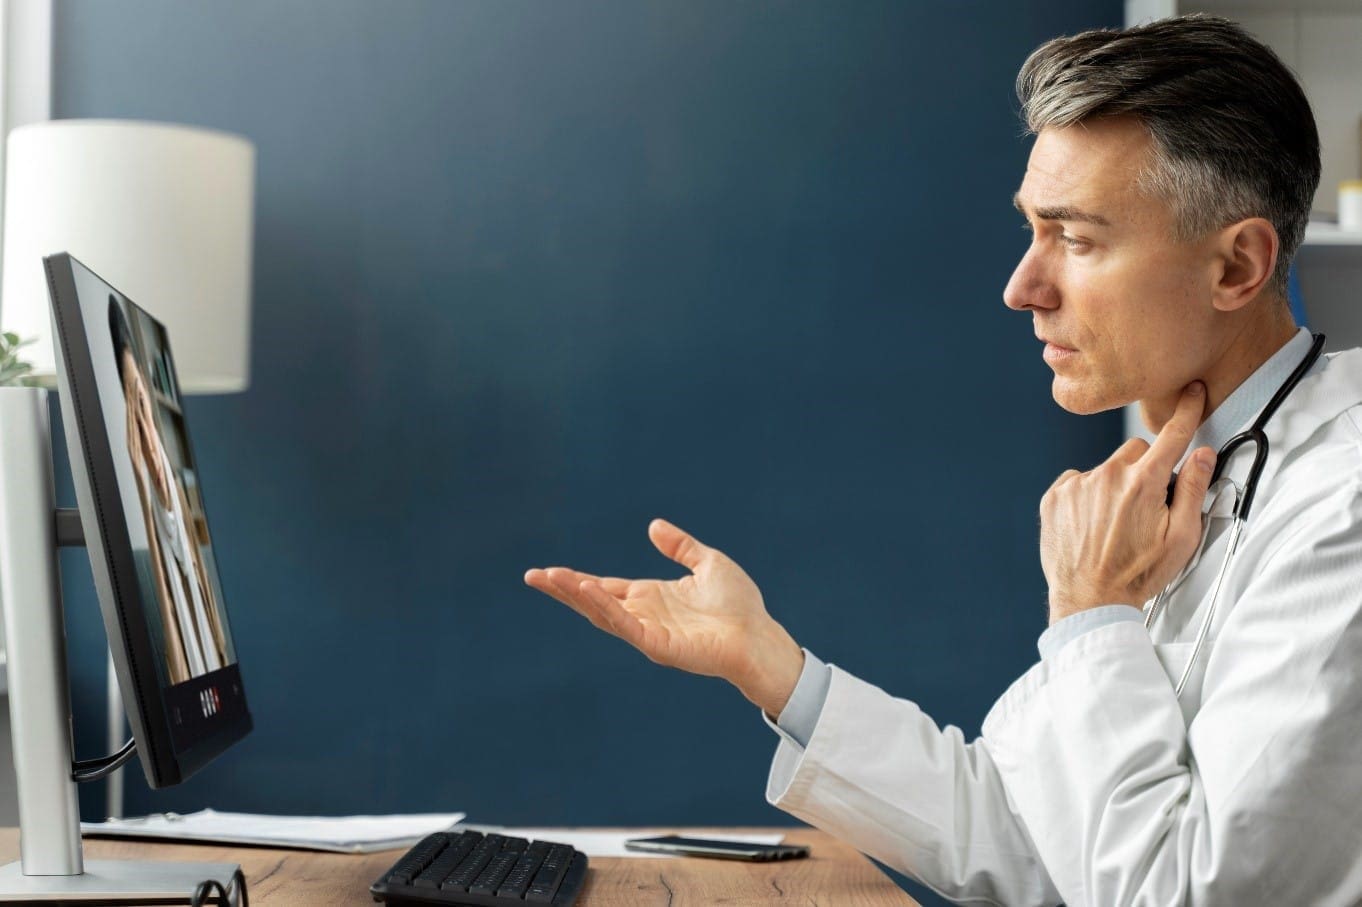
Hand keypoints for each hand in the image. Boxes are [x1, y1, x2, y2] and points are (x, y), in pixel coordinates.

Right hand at [524, 519, 804, 715]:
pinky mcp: (658, 646)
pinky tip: (587, 591)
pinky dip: (604, 609)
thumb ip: (681, 547)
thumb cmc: (740, 605)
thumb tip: (653, 526)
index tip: (549, 572)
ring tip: (550, 579)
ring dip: (576, 596)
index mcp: (652, 597)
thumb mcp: (708, 563)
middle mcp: (644, 615)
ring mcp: (648, 632)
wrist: (759, 635)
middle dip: (564, 589)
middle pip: (594, 601)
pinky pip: (624, 626)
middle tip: (533, 576)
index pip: (605, 587)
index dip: (577, 580)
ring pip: (602, 614)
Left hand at [1040, 382, 1216, 623]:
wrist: (1091, 599)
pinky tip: (1091, 524)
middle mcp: (1107, 476)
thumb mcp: (1181, 537)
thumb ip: (1193, 490)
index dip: (1186, 411)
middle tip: (1145, 506)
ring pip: (1105, 469)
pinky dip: (1086, 496)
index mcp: (1143, 483)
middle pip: (1136, 452)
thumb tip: (1202, 455)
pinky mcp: (1054, 496)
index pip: (1172, 436)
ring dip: (1113, 486)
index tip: (1191, 391)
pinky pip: (1077, 483)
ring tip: (1114, 524)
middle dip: (1144, 470)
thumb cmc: (1138, 573)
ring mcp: (1077, 485)